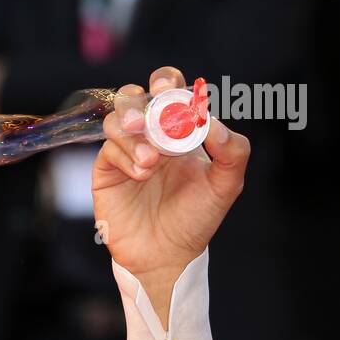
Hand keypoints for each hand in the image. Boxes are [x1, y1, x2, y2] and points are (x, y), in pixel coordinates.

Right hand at [92, 66, 249, 319]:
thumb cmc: (196, 218)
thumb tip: (214, 122)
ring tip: (150, 161)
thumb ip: (232, 152)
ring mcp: (126, 149)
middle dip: (140, 99)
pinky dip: (125, 156)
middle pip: (136, 96)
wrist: (167, 255)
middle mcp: (150, 134)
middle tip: (147, 117)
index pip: (170, 91)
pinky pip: (108, 149)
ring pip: (117, 118)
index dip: (168, 84)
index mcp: (180, 130)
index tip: (171, 93)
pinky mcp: (107, 170)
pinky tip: (141, 174)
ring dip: (132, 132)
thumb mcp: (225, 186)